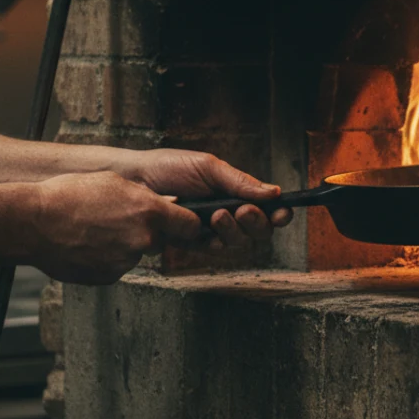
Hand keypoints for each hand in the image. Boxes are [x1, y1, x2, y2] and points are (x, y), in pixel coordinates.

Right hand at [30, 171, 199, 283]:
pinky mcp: (108, 277)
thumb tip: (163, 202)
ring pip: (135, 253)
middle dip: (148, 233)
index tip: (184, 224)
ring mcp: (125, 262)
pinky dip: (106, 258)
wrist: (34, 223)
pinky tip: (86, 245)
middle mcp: (143, 239)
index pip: (191, 225)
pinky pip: (116, 267)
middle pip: (160, 240)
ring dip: (123, 245)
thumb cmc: (69, 195)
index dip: (188, 224)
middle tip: (119, 221)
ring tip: (94, 231)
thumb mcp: (113, 181)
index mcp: (149, 212)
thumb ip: (144, 196)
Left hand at [117, 149, 292, 248]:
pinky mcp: (192, 243)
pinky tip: (205, 229)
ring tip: (217, 215)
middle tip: (243, 211)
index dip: (279, 214)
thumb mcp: (209, 168)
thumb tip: (274, 193)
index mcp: (236, 193)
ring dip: (233, 231)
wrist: (135, 180)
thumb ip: (240, 182)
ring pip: (238, 243)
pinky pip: (212, 250)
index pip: (267, 209)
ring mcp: (210, 230)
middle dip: (256, 223)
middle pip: (258, 231)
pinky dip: (214, 241)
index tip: (282, 213)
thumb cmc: (171, 168)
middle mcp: (227, 213)